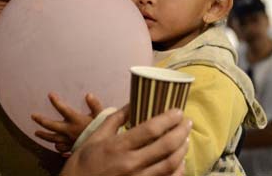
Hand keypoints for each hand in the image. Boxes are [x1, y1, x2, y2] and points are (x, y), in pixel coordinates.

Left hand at [32, 93, 103, 152]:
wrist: (104, 146)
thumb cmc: (104, 129)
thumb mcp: (102, 115)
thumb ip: (95, 105)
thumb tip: (88, 95)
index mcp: (76, 120)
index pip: (63, 109)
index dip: (56, 101)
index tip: (50, 94)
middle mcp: (70, 130)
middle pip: (52, 125)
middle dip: (41, 120)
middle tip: (33, 116)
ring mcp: (69, 140)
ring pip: (53, 138)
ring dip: (44, 135)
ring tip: (36, 133)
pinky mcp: (72, 147)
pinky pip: (60, 148)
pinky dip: (56, 146)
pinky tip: (54, 144)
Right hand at [60, 106, 190, 175]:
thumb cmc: (83, 163)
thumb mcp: (95, 138)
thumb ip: (115, 119)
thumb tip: (132, 102)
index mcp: (118, 147)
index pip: (150, 129)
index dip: (168, 119)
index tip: (178, 111)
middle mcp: (130, 164)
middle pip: (166, 146)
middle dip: (181, 132)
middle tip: (187, 122)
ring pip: (170, 165)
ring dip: (182, 150)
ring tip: (186, 139)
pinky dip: (177, 170)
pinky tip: (180, 161)